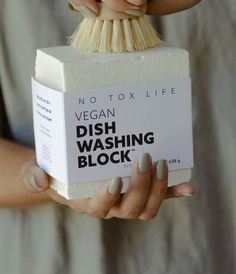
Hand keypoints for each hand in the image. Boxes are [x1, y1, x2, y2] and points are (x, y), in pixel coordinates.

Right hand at [21, 153, 195, 219]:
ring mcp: (129, 202)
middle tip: (144, 158)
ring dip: (159, 188)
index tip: (115, 180)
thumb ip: (35, 176)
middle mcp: (112, 207)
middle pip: (131, 207)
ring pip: (148, 206)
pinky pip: (161, 198)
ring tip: (162, 163)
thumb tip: (38, 177)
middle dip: (140, 186)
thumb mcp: (41, 173)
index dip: (109, 198)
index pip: (100, 208)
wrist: (69, 176)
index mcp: (88, 204)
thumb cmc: (56, 175)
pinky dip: (176, 193)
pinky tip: (189, 186)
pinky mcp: (141, 193)